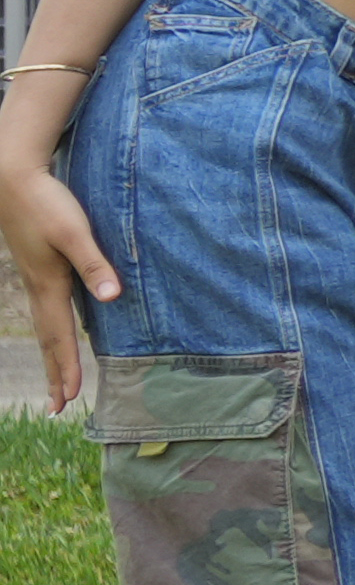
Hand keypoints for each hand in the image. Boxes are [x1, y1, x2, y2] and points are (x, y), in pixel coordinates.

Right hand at [2, 157, 118, 412]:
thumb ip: (94, 263)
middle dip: (55, 373)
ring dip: (54, 355)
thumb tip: (111, 297)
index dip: (66, 368)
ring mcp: (36, 277)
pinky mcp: (38, 265)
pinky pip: (47, 309)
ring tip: (57, 379)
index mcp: (49, 285)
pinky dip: (54, 330)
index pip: (60, 337)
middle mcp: (40, 287)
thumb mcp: (74, 232)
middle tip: (58, 406)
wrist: (12, 177)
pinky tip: (60, 331)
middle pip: (49, 340)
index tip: (68, 399)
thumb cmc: (45, 202)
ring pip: (46, 326)